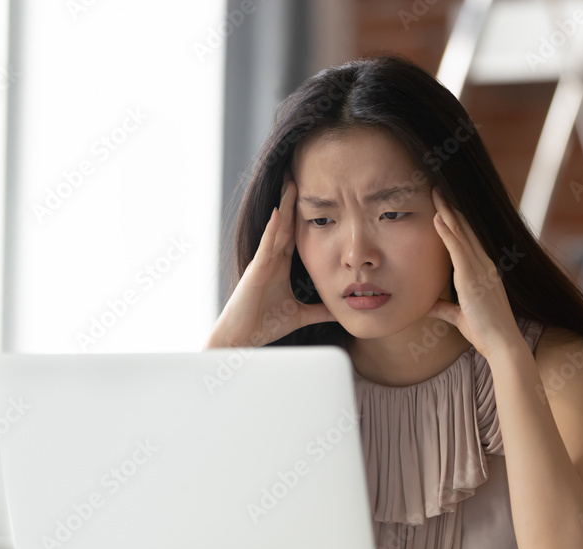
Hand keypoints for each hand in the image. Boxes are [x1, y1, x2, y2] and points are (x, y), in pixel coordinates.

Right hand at [205, 175, 335, 347]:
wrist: (241, 339)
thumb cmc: (263, 325)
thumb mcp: (300, 315)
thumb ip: (319, 310)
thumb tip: (341, 309)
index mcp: (280, 266)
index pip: (295, 234)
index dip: (304, 215)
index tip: (316, 195)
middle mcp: (271, 259)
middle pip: (286, 224)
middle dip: (293, 200)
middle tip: (301, 174)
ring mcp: (262, 262)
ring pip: (276, 229)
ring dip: (284, 205)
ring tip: (291, 181)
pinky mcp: (255, 270)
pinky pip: (266, 246)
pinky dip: (273, 230)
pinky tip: (279, 213)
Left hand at [426, 187, 522, 359]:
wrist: (502, 343)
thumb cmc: (485, 332)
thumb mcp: (459, 317)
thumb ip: (444, 308)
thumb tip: (427, 306)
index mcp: (483, 271)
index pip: (467, 240)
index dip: (455, 221)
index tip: (443, 205)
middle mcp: (484, 265)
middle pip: (465, 229)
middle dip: (450, 208)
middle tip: (438, 188)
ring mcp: (480, 268)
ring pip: (461, 233)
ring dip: (447, 212)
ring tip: (435, 192)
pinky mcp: (473, 277)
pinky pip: (458, 249)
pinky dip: (447, 232)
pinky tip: (437, 218)